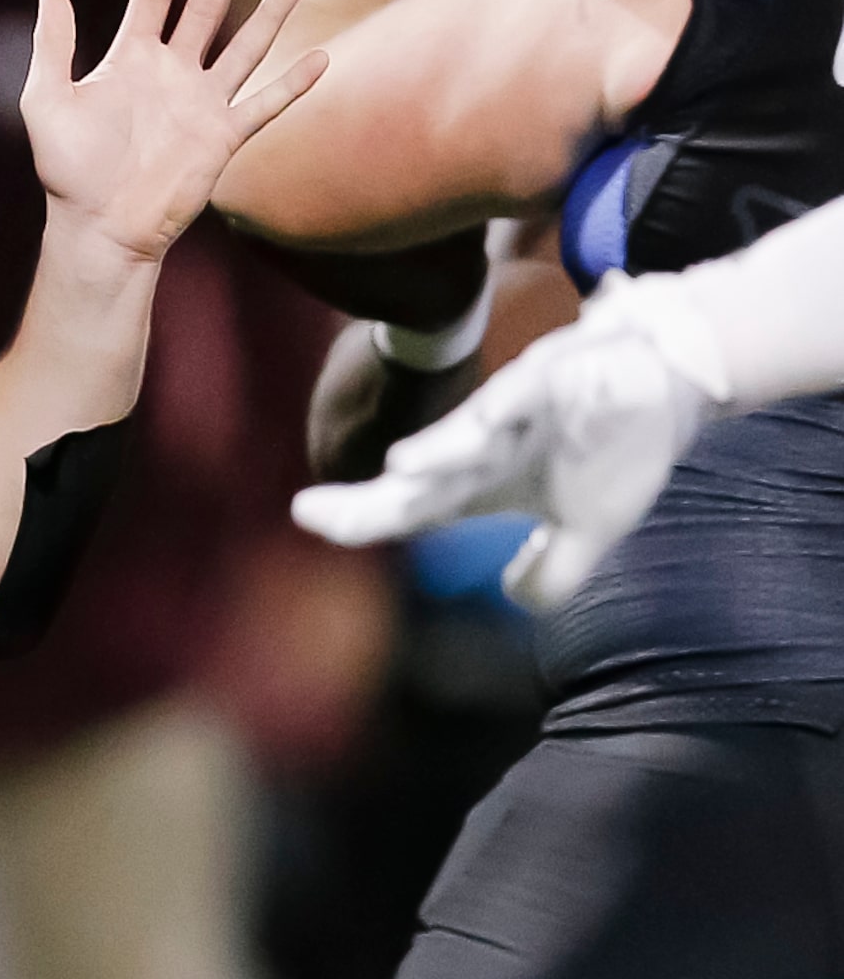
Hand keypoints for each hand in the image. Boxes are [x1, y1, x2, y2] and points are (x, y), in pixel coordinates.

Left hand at [22, 0, 323, 265]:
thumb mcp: (46, 100)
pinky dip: (294, 84)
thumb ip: (52, 46)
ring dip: (271, 10)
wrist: (100, 227)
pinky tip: (323, 57)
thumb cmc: (68, 171)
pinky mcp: (223, 137)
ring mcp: (201, 103)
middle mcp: (172, 73)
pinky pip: (265, 104)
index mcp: (130, 59)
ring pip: (245, 45)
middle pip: (206, 5)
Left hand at [292, 270, 730, 607]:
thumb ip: (553, 569)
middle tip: (312, 513)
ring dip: (441, 450)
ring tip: (400, 469)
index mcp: (486, 482)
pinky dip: (512, 404)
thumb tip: (516, 599)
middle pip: (423, 477)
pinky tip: (489, 419)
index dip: (364, 518)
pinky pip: (531, 391)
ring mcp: (519, 409)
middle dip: (373, 500)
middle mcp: (487, 446)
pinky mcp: (558, 378)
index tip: (310, 524)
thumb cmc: (614, 451)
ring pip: (472, 432)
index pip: (412, 507)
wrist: (668, 383)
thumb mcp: (590, 529)